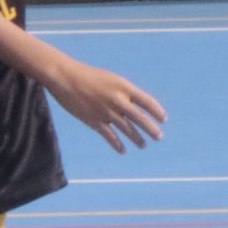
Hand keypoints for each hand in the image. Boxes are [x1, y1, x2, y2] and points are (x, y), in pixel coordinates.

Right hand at [42, 61, 167, 153]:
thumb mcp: (110, 79)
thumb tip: (135, 107)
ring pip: (127, 129)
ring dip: (137, 139)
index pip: (147, 102)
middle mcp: (117, 100)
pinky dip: (117, 145)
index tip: (163, 119)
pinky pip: (110, 136)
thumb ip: (123, 93)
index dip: (157, 112)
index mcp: (123, 87)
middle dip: (151, 129)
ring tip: (143, 145)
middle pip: (140, 118)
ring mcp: (106, 111)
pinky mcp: (94, 120)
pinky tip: (122, 150)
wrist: (64, 76)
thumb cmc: (88, 76)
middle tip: (158, 137)